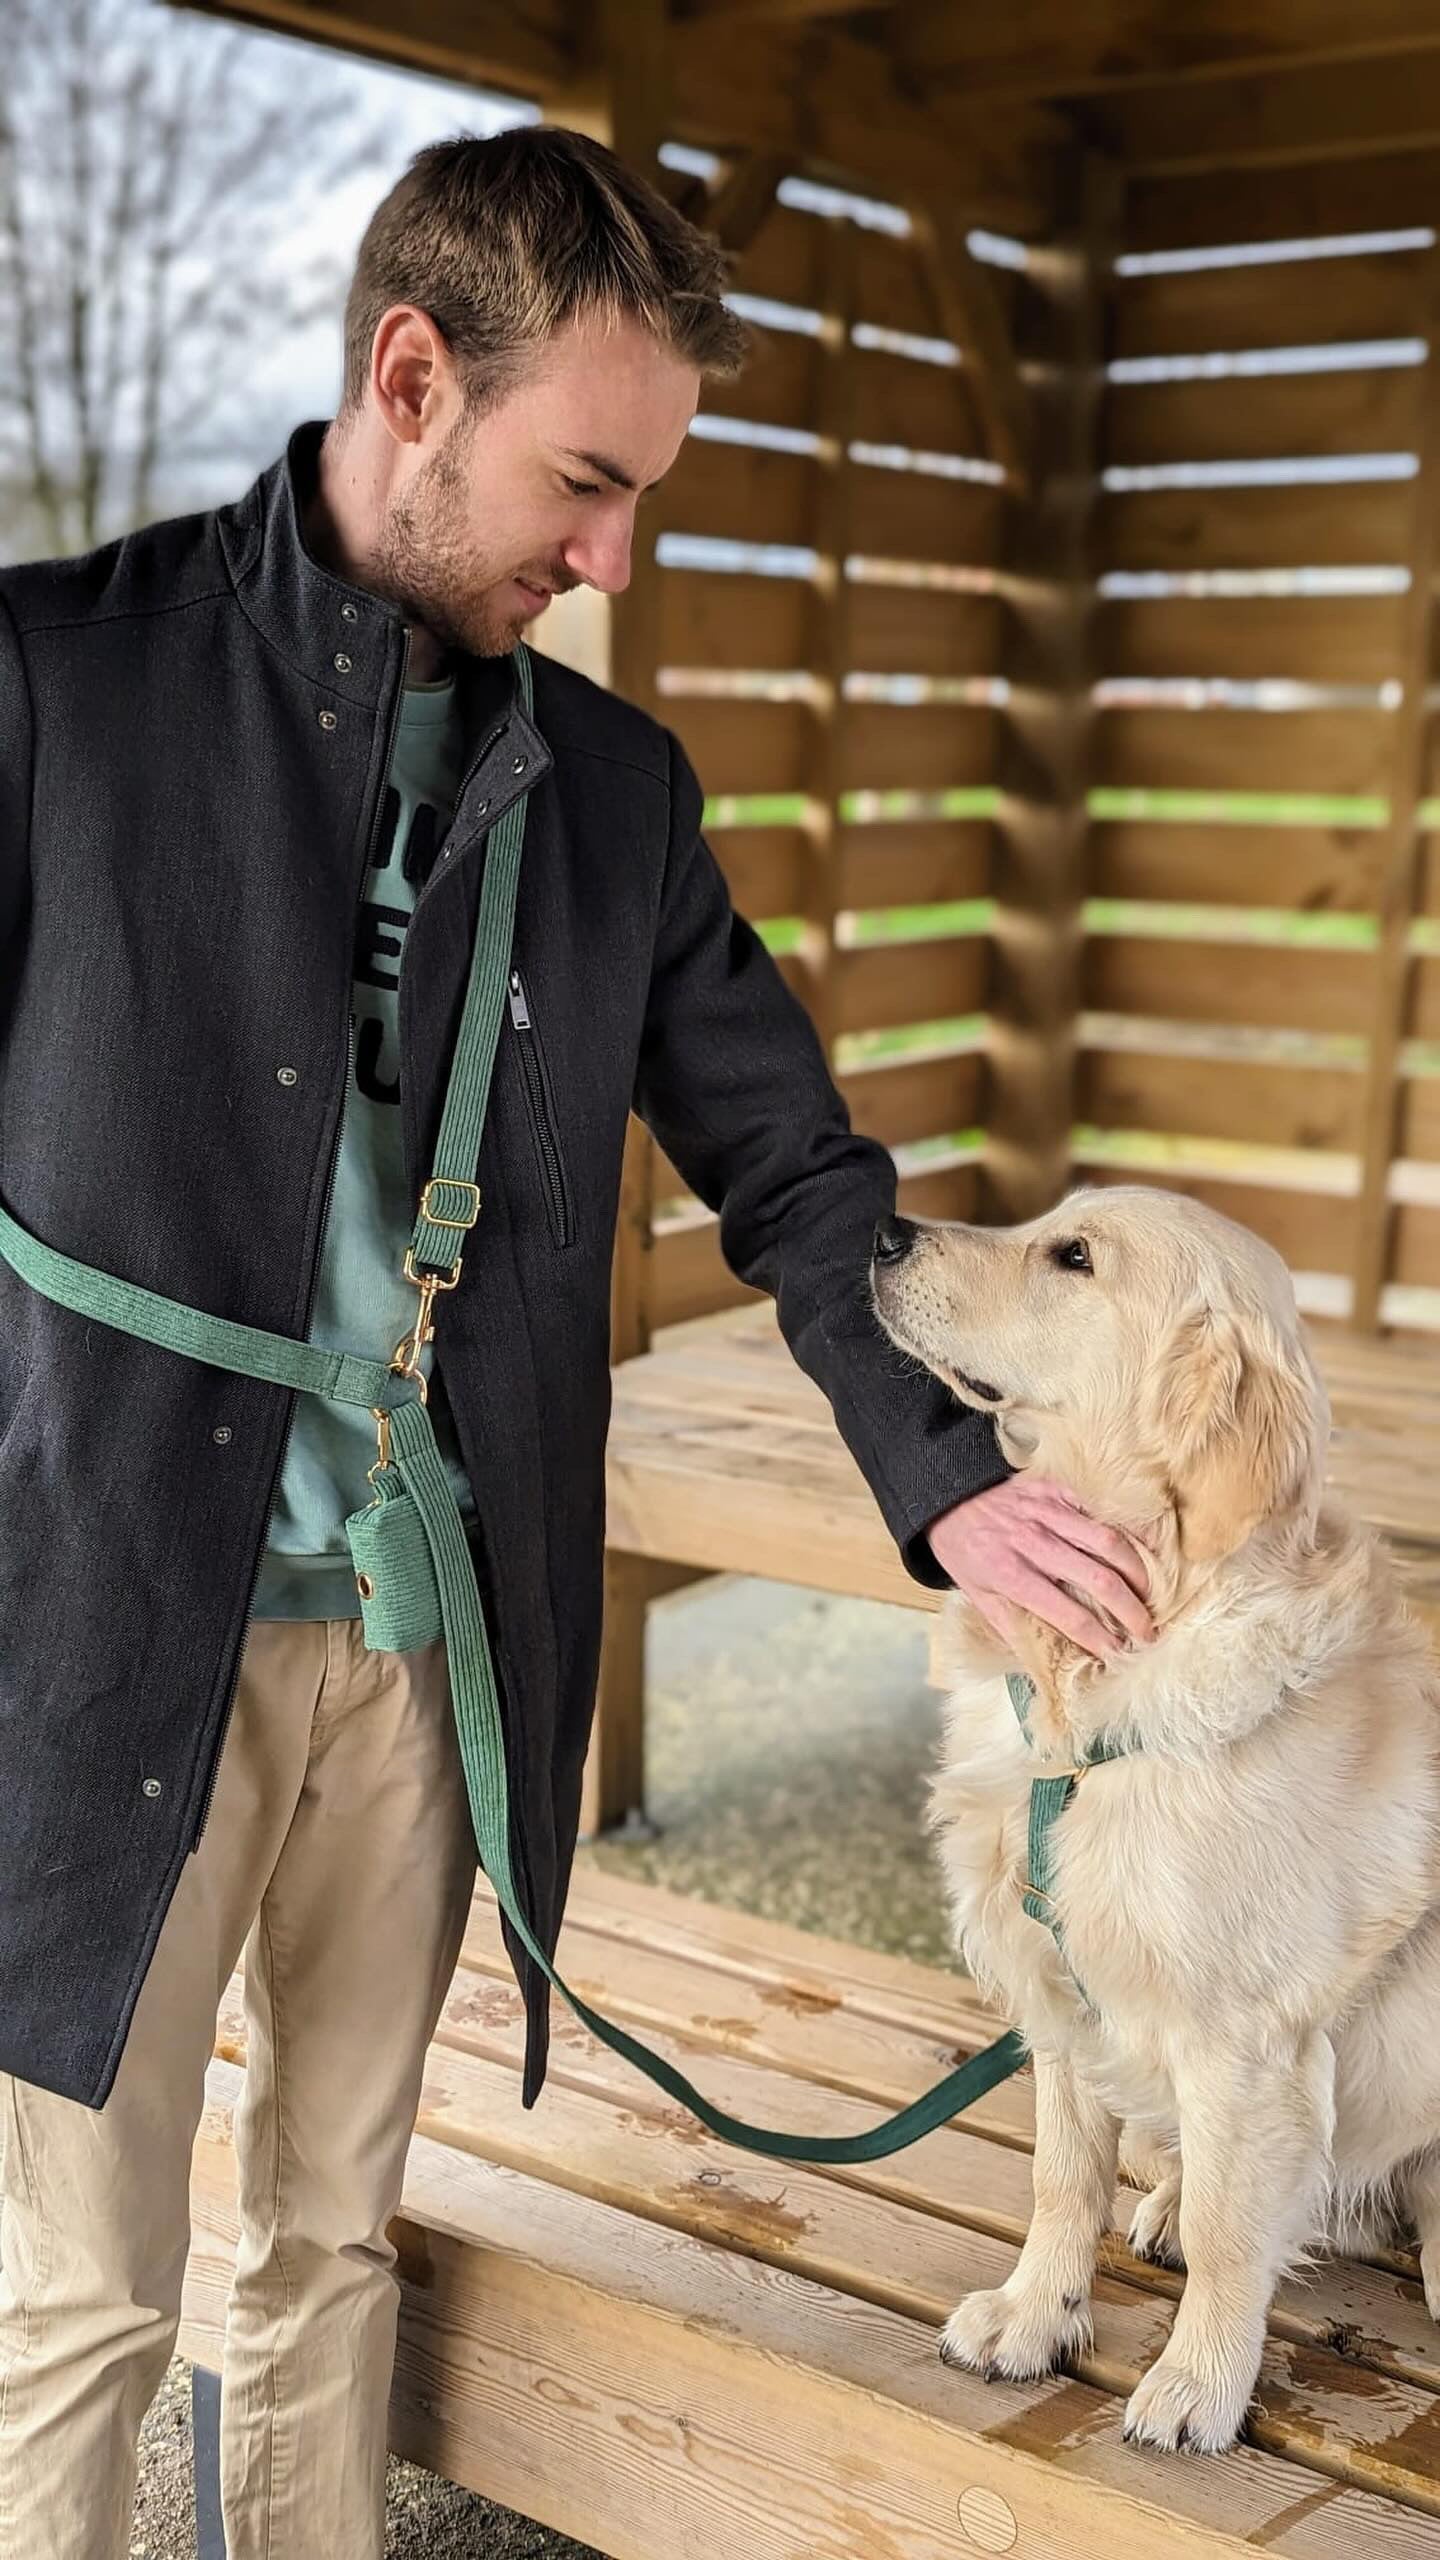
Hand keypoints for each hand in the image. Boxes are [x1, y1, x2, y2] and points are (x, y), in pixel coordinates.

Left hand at [926, 1476, 1153, 1659]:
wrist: (946, 1500)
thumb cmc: (965, 1554)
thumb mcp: (978, 1598)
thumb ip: (1014, 1627)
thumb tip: (1044, 1665)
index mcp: (1012, 1576)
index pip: (1068, 1614)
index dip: (1099, 1638)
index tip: (1118, 1654)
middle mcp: (1033, 1543)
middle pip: (1098, 1579)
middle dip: (1130, 1610)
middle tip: (1147, 1631)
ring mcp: (1047, 1513)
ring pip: (1107, 1541)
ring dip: (1137, 1571)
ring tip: (1150, 1595)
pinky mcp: (1056, 1489)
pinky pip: (1100, 1510)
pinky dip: (1125, 1531)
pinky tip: (1142, 1552)